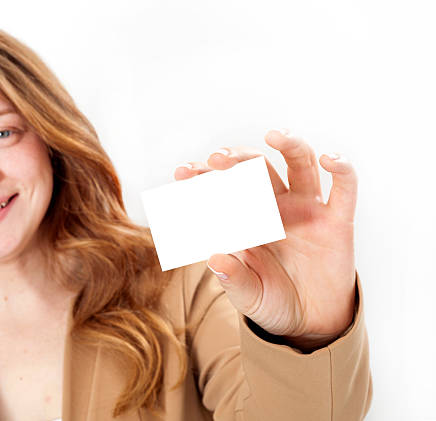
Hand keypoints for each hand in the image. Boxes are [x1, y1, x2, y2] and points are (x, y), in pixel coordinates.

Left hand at [174, 129, 356, 348]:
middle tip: (217, 158)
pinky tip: (330, 160)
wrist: (309, 322)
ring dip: (289, 145)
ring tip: (274, 135)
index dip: (204, 178)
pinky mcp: (337, 221)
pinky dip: (342, 169)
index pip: (224, 188)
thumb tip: (214, 259)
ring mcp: (306, 209)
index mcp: (247, 218)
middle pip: (257, 168)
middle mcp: (275, 206)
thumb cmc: (272, 301)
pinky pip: (344, 188)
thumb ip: (233, 279)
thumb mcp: (248, 295)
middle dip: (237, 159)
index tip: (182, 173)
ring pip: (300, 163)